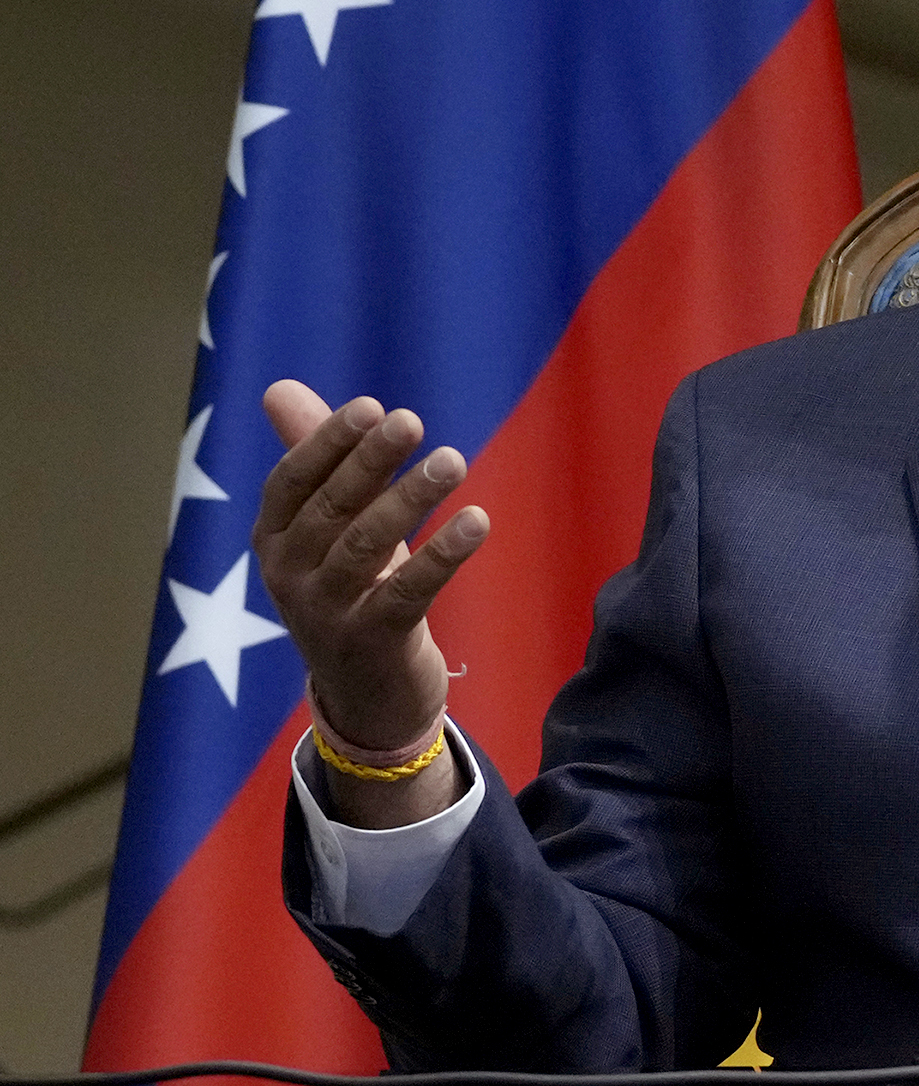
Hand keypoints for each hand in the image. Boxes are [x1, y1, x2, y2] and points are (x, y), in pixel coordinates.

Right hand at [255, 380, 490, 825]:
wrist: (366, 697)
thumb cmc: (352, 592)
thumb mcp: (330, 528)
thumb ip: (316, 460)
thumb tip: (279, 387)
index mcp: (273, 541)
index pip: (290, 482)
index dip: (326, 443)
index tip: (370, 406)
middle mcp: (289, 576)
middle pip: (329, 508)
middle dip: (370, 462)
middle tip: (411, 421)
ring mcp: (326, 613)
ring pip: (367, 546)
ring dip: (411, 499)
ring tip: (452, 459)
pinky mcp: (372, 642)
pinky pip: (409, 591)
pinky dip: (443, 554)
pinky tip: (477, 520)